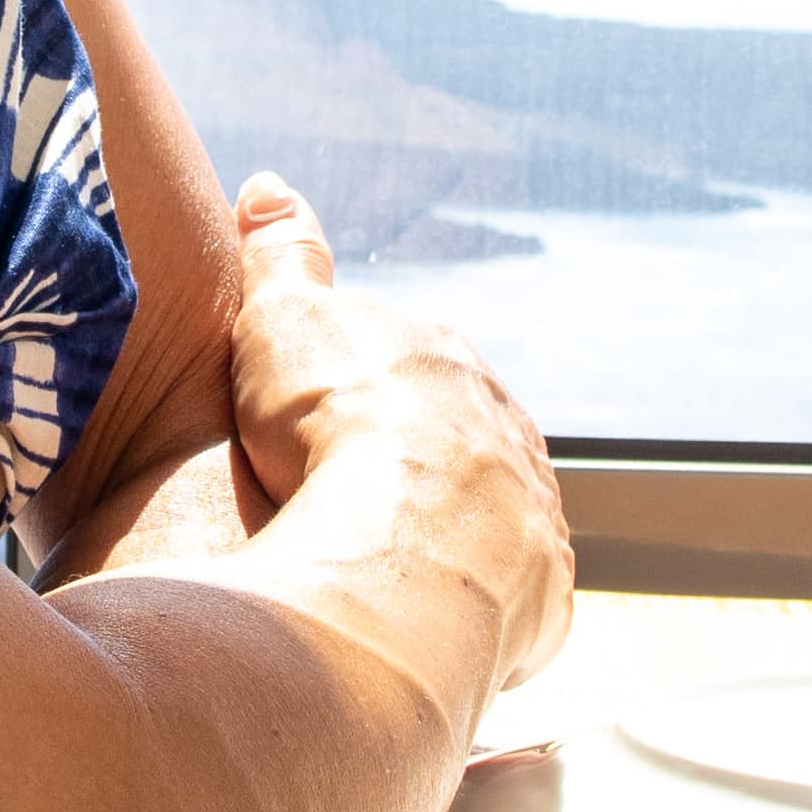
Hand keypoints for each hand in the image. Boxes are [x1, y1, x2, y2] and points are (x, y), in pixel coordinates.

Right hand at [221, 173, 572, 693]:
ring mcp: (533, 510)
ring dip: (450, 538)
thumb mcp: (283, 321)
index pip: (417, 366)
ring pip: (493, 516)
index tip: (330, 424)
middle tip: (351, 507)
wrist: (409, 543)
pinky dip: (472, 606)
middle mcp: (507, 429)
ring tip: (383, 575)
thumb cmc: (334, 425)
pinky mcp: (542, 592)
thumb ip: (282, 256)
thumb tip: (269, 186)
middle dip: (420, 467)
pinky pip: (508, 595)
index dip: (371, 393)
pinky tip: (423, 625)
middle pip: (464, 442)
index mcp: (447, 361)